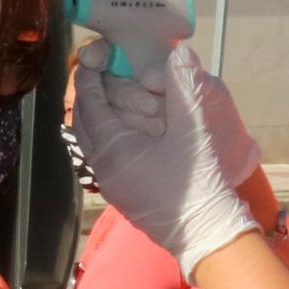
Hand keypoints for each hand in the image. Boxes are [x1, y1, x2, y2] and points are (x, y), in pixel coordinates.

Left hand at [70, 43, 258, 276]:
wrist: (206, 236)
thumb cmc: (199, 184)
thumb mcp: (192, 130)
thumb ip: (183, 88)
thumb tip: (180, 53)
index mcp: (113, 150)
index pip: (89, 102)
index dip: (90, 73)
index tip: (100, 52)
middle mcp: (102, 168)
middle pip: (82, 120)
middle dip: (90, 91)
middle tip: (104, 68)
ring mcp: (109, 184)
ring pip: (89, 140)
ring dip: (98, 113)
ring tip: (115, 92)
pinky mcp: (121, 193)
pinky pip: (100, 155)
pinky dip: (106, 133)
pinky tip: (127, 124)